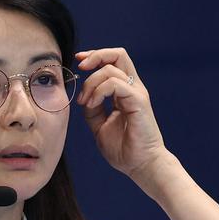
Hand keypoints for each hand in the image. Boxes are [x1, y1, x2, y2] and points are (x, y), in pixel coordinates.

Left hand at [75, 47, 169, 179]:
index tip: (78, 61)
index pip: (112, 62)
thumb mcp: (100, 126)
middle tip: (80, 66)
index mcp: (125, 92)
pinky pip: (115, 84)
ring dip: (91, 82)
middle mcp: (133, 88)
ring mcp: (137, 93)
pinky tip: (92, 104)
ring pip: (112, 69)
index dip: (95, 57)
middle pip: (118, 54)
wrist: (140, 165)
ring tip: (85, 102)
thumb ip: (92, 110)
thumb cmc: (124, 150)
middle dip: (95, 55)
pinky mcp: (138, 101)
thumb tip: (83, 98)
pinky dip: (98, 91)